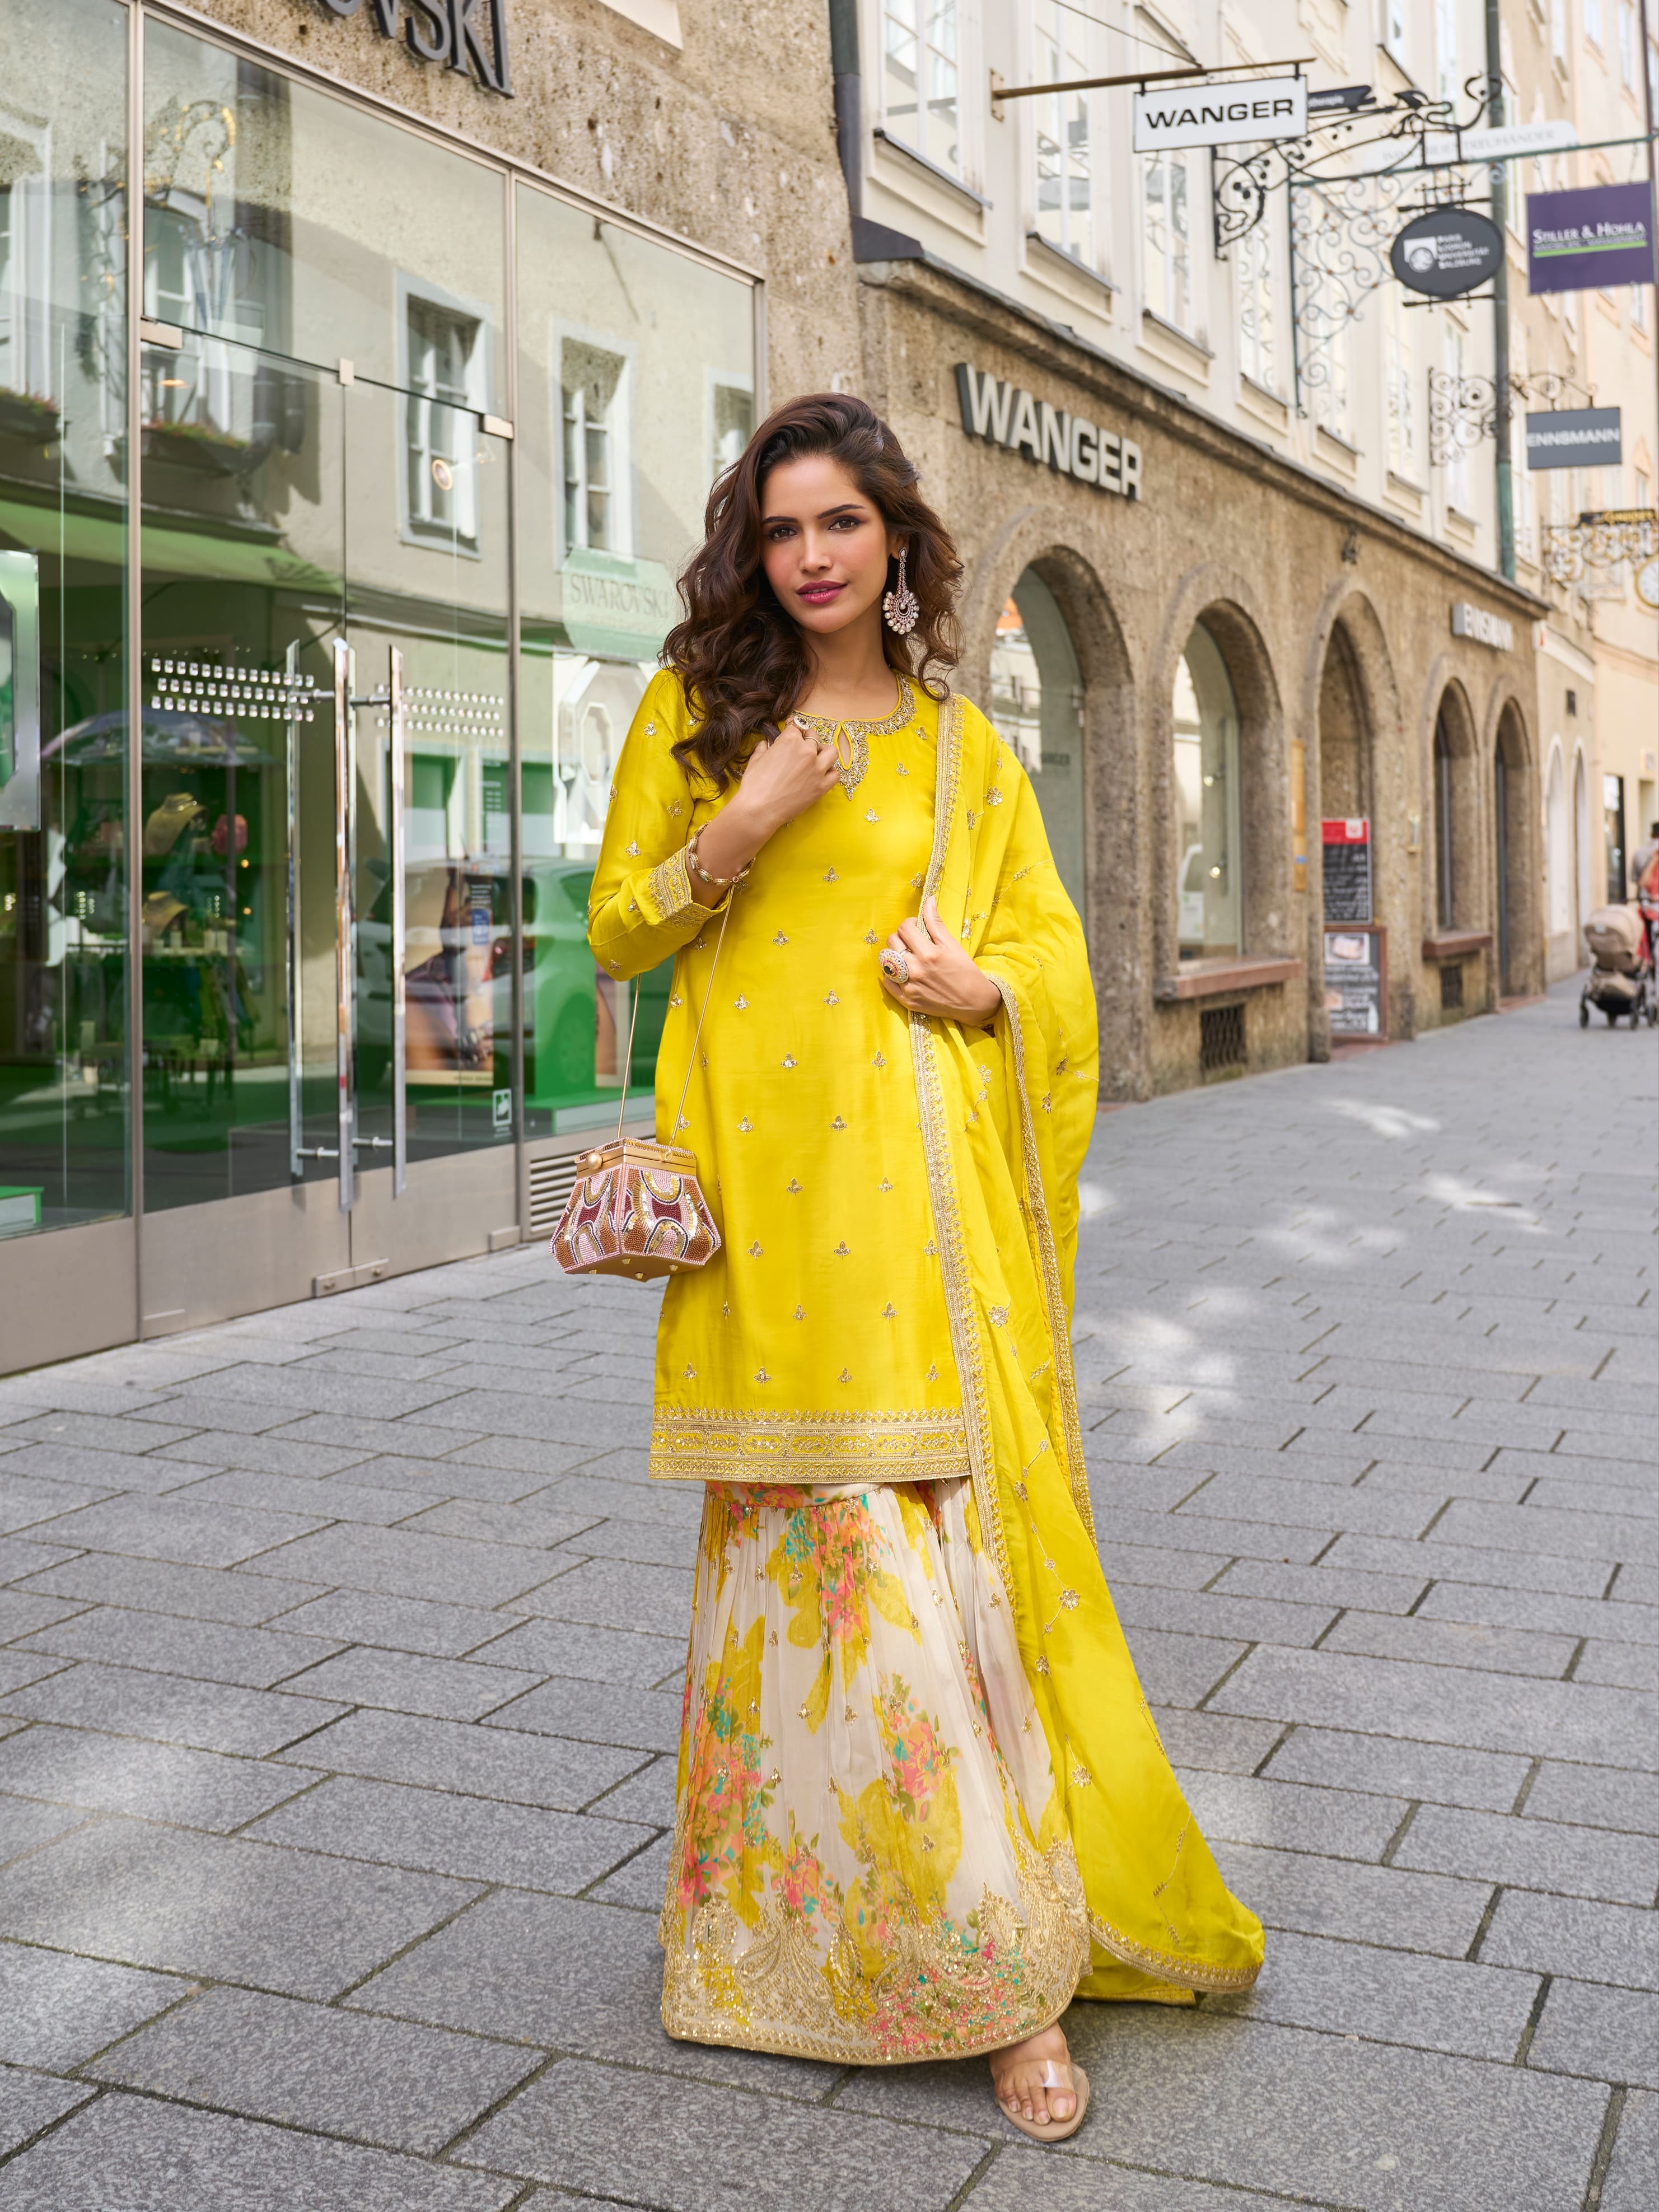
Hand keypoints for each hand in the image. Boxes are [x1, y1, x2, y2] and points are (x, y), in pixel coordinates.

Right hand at [689, 718, 839, 900]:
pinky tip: (821, 779)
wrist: (756, 814)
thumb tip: (764, 745)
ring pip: (830, 752)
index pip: (798, 725)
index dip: (797, 732)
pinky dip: (831, 774)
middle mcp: (804, 750)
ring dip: (824, 755)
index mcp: (786, 741)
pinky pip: (835, 774)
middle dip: (811, 743)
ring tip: (816, 764)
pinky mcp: (822, 787)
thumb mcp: (752, 766)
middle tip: (805, 753)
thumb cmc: (750, 790)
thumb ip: (761, 753)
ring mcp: (816, 768)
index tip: (795, 736)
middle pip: (816, 737)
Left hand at [879, 897, 1001, 1025]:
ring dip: (894, 955)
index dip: (909, 923)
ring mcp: (910, 986)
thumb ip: (935, 923)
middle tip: (911, 941)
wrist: (973, 1002)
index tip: (916, 927)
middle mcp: (916, 970)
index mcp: (928, 953)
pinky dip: (891, 974)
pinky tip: (903, 972)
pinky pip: (887, 982)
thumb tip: (928, 900)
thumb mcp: (952, 944)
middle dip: (900, 937)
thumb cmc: (965, 971)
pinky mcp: (907, 1000)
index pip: (904, 928)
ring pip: (886, 961)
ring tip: (907, 956)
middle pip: (892, 943)